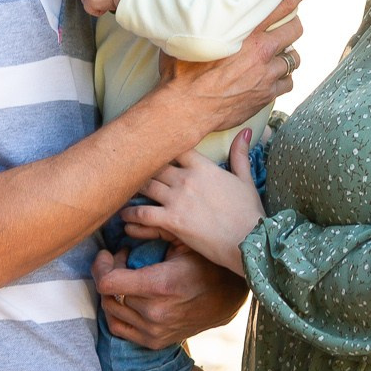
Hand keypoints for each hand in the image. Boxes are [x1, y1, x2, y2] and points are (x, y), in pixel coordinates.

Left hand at [92, 243, 248, 348]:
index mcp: (161, 285)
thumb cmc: (204, 263)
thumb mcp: (182, 240)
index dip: (101, 265)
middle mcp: (155, 313)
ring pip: (111, 310)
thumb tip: (124, 227)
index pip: (108, 283)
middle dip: (110, 272)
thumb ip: (153, 230)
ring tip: (128, 277)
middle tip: (124, 259)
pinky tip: (127, 296)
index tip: (107, 253)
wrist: (227, 298)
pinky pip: (117, 327)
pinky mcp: (154, 342)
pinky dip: (116, 311)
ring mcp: (154, 331)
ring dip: (112, 291)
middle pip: (109, 294)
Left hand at [123, 130, 264, 274]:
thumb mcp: (246, 179)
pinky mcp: (172, 220)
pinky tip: (123, 216)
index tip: (151, 148)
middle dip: (142, 166)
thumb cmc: (249, 212)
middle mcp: (187, 178)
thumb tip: (246, 130)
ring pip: (145, 185)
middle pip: (154, 164)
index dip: (161, 147)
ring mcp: (177, 198)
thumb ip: (240, 154)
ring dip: (133, 188)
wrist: (249, 240)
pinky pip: (142, 213)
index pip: (174, 146)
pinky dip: (130, 214)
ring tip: (121, 190)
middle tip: (128, 169)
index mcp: (203, 166)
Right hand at [152, 0, 304, 132]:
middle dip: (293, 25)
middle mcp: (261, 50)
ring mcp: (266, 74)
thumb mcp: (186, 27)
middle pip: (294, 30)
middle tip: (290, 24)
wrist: (186, 108)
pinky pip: (288, 83)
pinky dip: (283, 80)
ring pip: (294, 59)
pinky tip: (275, 79)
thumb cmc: (181, 70)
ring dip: (288, 55)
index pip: (281, 6)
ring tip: (281, 54)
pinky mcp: (266, 95)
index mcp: (246, 31)